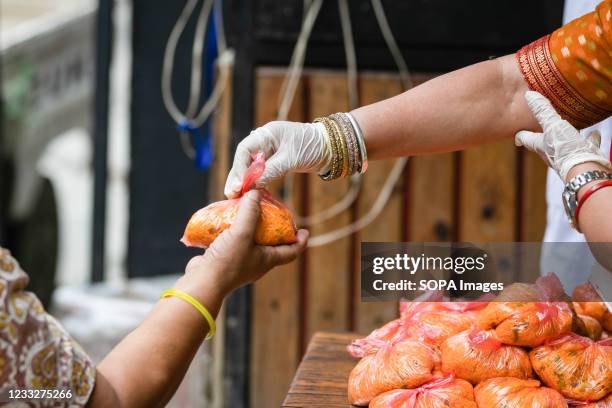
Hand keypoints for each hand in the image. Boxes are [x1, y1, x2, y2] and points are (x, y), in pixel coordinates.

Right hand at [181, 190, 308, 296]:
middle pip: (272, 245)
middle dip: (274, 230)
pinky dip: (231, 232)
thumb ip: (250, 212)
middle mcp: (256, 263)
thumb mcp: (242, 233)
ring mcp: (239, 263)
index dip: (300, 241)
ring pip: (250, 243)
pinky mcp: (224, 261)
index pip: (292, 251)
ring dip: (250, 229)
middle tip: (273, 214)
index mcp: (267, 260)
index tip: (305, 230)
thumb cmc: (227, 261)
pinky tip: (224, 221)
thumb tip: (256, 192)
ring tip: (246, 213)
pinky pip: (232, 244)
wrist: (201, 283)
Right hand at [224, 121, 330, 197]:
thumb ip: (271, 170)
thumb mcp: (291, 159)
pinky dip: (254, 182)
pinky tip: (248, 194)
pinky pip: (259, 171)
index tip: (239, 184)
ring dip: (243, 181)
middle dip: (237, 176)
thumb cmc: (313, 147)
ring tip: (234, 197)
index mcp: (267, 133)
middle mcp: (264, 140)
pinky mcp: (274, 160)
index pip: (244, 149)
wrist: (331, 148)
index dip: (239, 167)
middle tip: (231, 194)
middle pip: (243, 159)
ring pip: (249, 166)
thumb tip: (252, 185)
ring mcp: (268, 151)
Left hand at [515, 91, 610, 181]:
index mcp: (539, 145)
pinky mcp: (582, 156)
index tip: (517, 132)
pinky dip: (588, 140)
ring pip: (562, 144)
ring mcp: (565, 156)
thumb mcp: (552, 125)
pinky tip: (594, 133)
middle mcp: (550, 152)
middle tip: (539, 127)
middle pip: (542, 142)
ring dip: (564, 136)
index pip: (524, 138)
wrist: (585, 169)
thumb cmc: (564, 148)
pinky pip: (585, 146)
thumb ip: (542, 111)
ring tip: (567, 126)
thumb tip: (529, 95)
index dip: (520, 134)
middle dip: (541, 134)